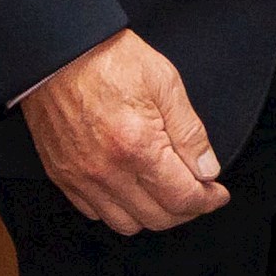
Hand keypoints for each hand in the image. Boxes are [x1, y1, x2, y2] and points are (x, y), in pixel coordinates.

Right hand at [19, 28, 228, 232]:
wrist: (57, 52)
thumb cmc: (111, 59)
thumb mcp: (165, 83)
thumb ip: (190, 132)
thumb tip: (207, 170)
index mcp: (137, 146)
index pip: (181, 197)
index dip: (207, 200)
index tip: (218, 194)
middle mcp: (106, 171)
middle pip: (157, 218)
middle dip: (186, 210)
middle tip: (199, 192)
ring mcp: (80, 177)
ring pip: (126, 224)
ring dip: (153, 214)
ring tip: (166, 192)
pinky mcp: (62, 176)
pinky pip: (95, 212)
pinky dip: (119, 209)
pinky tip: (132, 188)